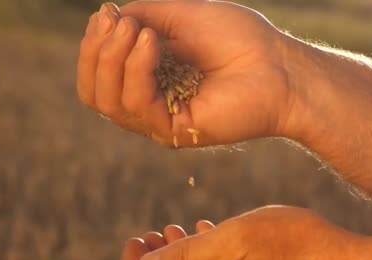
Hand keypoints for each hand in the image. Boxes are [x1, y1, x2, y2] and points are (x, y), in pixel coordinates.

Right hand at [77, 1, 294, 146]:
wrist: (278, 65)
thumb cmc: (239, 39)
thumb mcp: (181, 16)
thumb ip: (143, 17)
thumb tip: (107, 17)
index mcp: (149, 79)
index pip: (98, 75)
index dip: (93, 45)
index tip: (106, 14)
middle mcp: (150, 104)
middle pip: (94, 93)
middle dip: (96, 53)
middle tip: (117, 23)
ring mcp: (161, 121)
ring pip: (109, 102)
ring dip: (114, 60)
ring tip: (138, 32)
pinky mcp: (176, 132)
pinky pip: (137, 107)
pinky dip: (137, 70)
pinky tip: (151, 44)